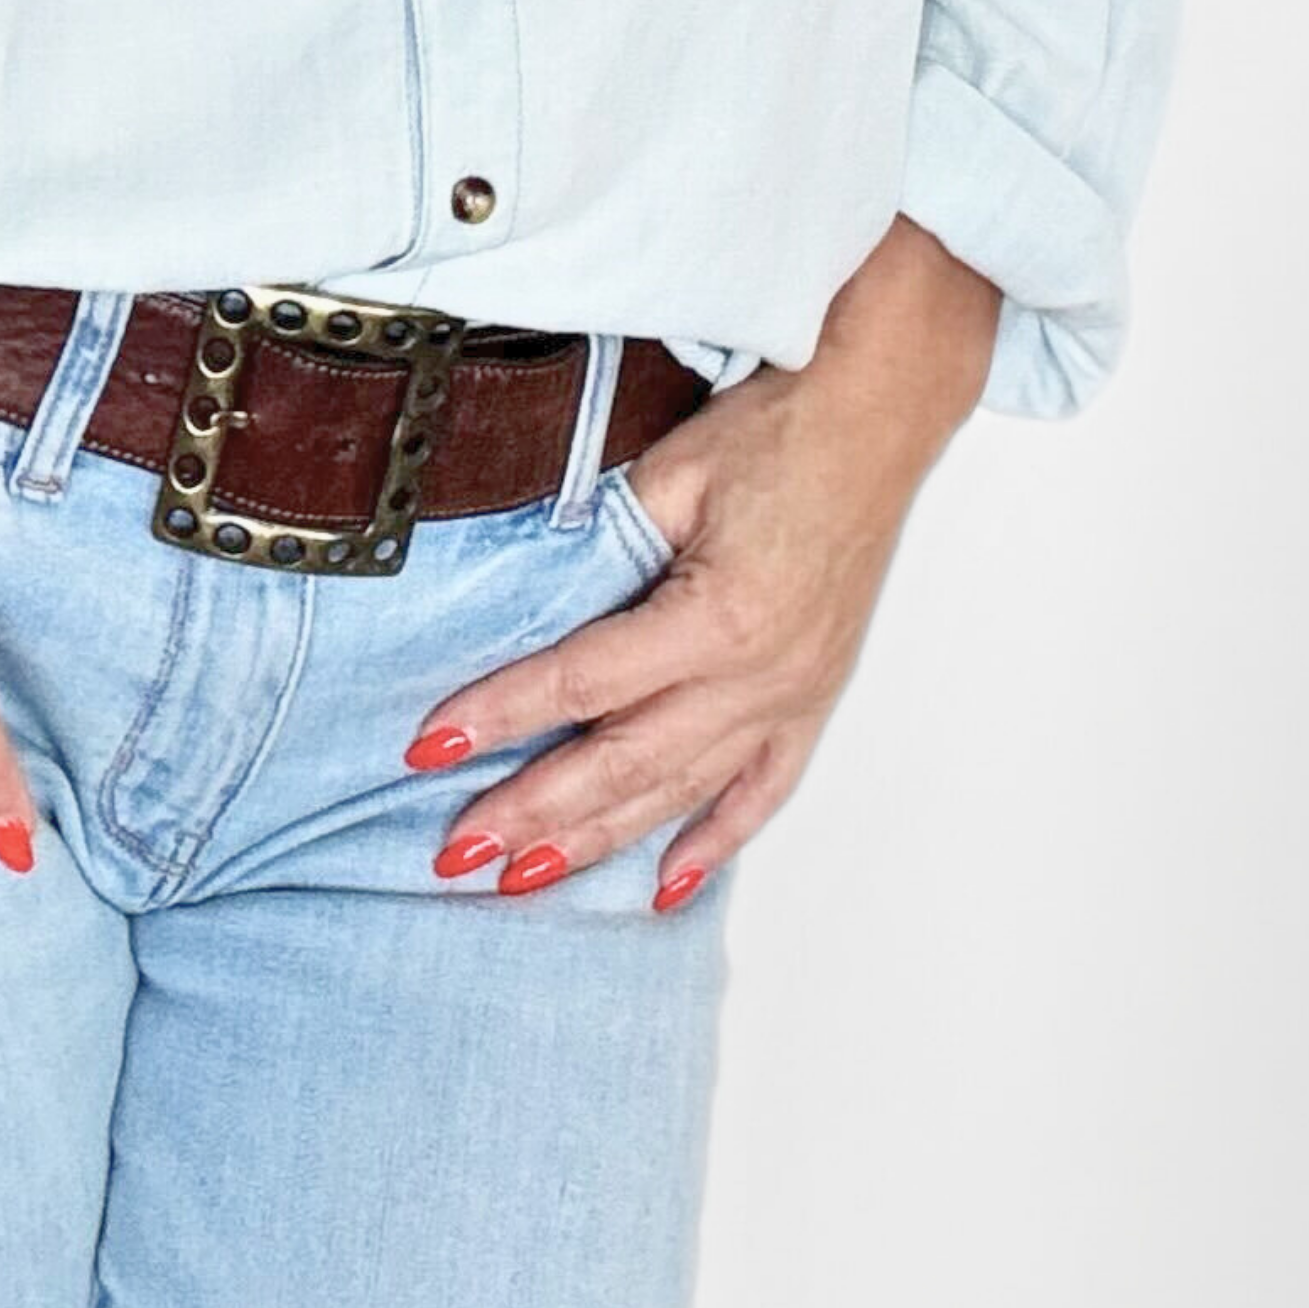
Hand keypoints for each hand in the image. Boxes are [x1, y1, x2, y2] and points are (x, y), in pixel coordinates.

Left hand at [400, 352, 957, 910]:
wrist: (877, 420)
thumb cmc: (778, 431)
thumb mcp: (673, 471)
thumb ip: (603, 540)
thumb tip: (531, 598)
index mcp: (716, 616)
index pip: (582, 682)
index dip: (500, 715)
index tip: (431, 745)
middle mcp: (756, 677)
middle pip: (622, 762)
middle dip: (531, 811)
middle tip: (455, 849)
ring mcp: (789, 698)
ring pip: (679, 791)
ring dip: (599, 840)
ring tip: (523, 877)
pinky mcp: (813, 699)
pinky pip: (761, 793)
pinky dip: (711, 845)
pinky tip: (664, 887)